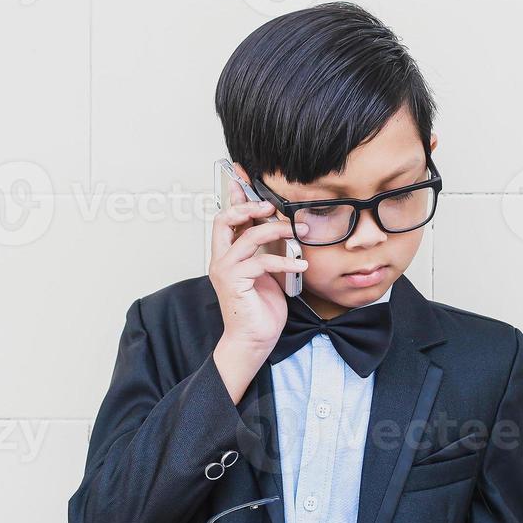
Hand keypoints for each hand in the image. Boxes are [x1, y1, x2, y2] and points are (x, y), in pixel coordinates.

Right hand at [208, 197, 308, 402]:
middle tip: (273, 208)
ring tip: (299, 233)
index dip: (236, 199)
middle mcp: (221, 260)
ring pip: (248, 237)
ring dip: (278, 231)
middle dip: (250, 208)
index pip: (227, 219)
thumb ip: (269, 251)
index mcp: (227, 255)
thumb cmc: (261, 310)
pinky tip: (301, 266)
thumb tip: (285, 230)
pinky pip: (261, 262)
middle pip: (225, 219)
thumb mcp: (269, 274)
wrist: (254, 341)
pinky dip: (285, 262)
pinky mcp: (235, 282)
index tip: (246, 181)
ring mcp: (225, 270)